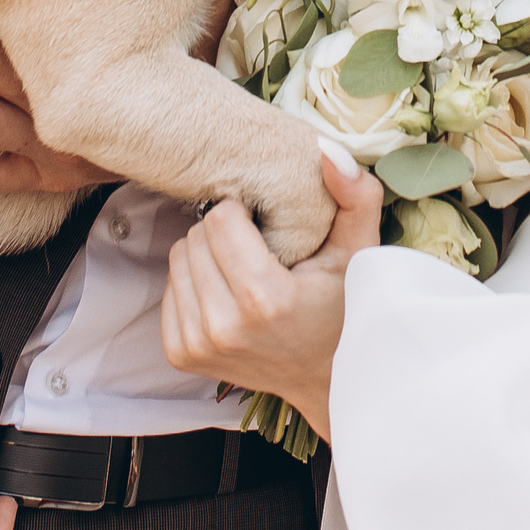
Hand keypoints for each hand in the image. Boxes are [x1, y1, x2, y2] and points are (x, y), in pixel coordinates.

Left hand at [161, 148, 384, 446]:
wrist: (326, 378)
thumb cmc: (344, 309)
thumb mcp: (360, 253)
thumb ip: (356, 197)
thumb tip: (326, 151)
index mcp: (265, 299)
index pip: (219, 220)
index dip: (243, 212)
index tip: (266, 227)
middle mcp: (224, 327)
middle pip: (195, 237)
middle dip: (223, 233)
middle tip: (256, 251)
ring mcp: (198, 345)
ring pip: (177, 259)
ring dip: (206, 256)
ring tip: (243, 272)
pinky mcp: (181, 355)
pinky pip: (169, 289)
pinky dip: (195, 283)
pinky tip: (227, 295)